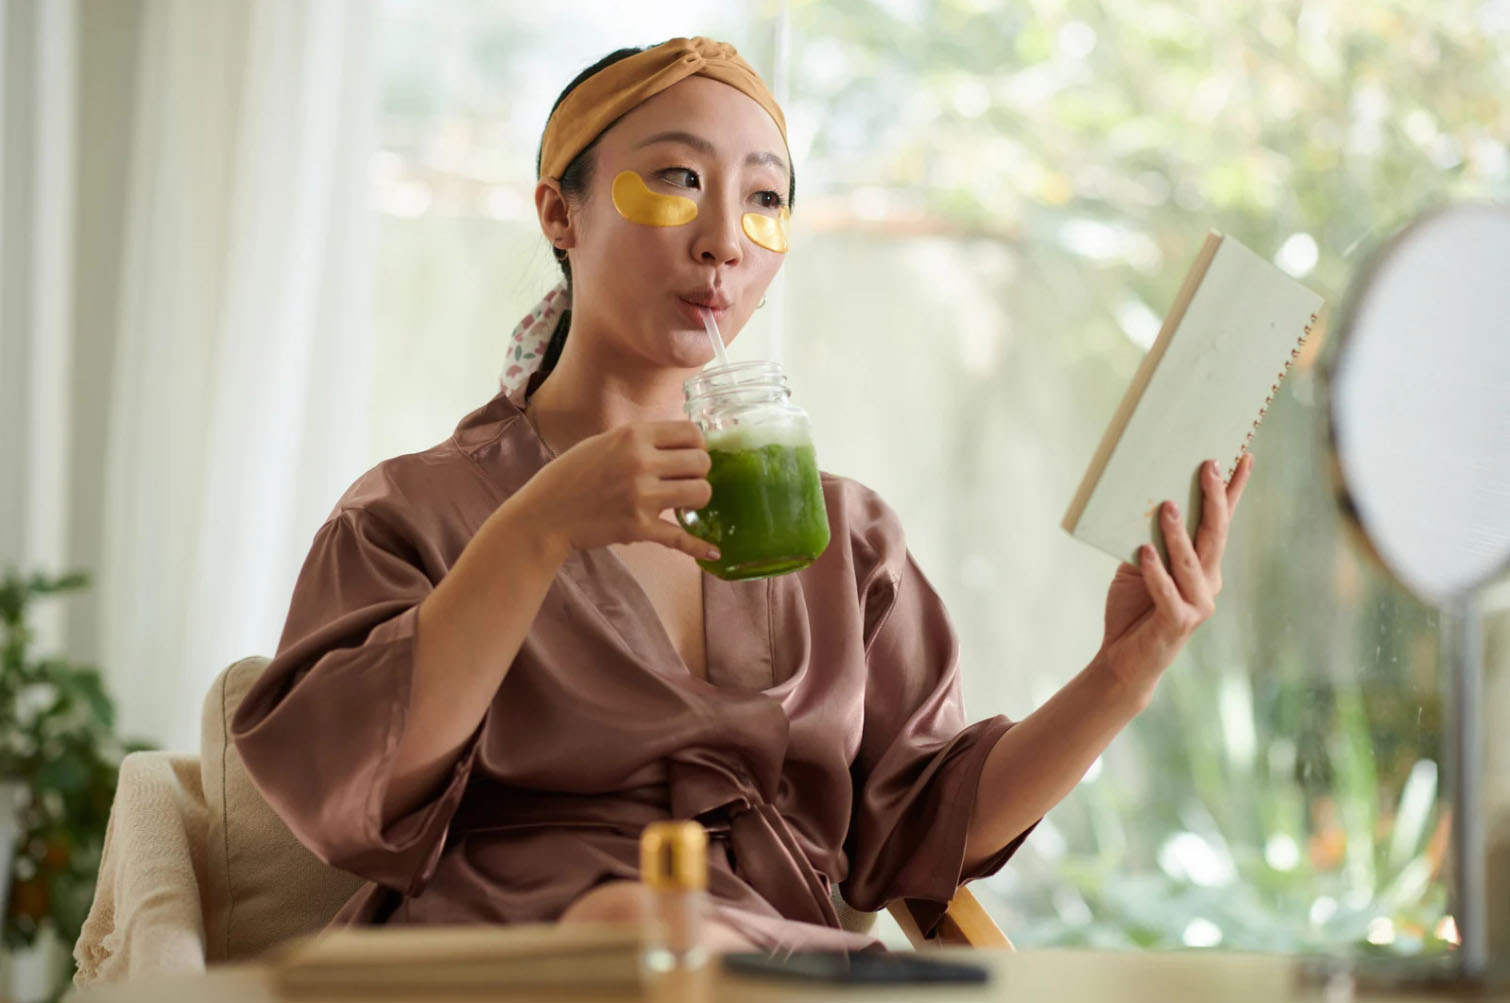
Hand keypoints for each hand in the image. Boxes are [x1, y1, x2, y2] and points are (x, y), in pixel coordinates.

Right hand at [516, 421, 716, 560]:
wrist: (544, 515)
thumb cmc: (570, 476)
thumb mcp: (603, 442)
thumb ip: (639, 441)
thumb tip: (679, 444)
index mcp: (633, 436)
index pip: (692, 432)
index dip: (698, 445)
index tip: (691, 455)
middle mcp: (641, 462)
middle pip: (702, 463)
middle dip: (700, 472)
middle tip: (686, 481)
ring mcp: (642, 496)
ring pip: (701, 493)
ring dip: (698, 500)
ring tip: (684, 503)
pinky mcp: (639, 528)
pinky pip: (681, 537)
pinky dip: (699, 546)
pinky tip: (714, 550)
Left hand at [1095, 454, 1253, 698]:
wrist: (1123, 660)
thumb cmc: (1133, 609)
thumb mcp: (1139, 566)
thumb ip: (1150, 540)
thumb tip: (1149, 502)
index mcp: (1203, 566)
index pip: (1222, 522)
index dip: (1234, 490)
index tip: (1245, 455)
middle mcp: (1208, 583)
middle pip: (1215, 534)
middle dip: (1214, 498)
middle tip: (1209, 464)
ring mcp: (1197, 604)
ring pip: (1192, 561)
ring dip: (1179, 532)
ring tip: (1168, 504)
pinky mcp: (1177, 623)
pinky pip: (1166, 592)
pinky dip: (1156, 571)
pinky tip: (1145, 550)